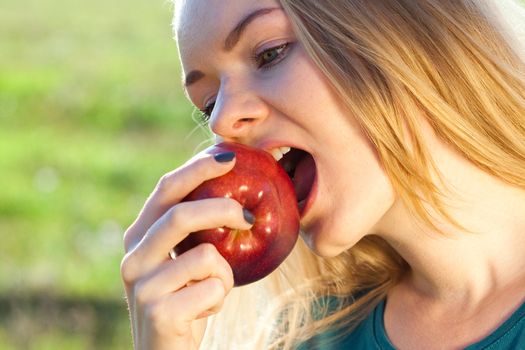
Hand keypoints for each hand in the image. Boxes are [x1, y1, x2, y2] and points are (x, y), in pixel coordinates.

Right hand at [120, 152, 251, 349]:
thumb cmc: (185, 299)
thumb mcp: (184, 260)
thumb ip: (196, 230)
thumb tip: (235, 192)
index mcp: (140, 236)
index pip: (166, 189)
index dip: (198, 168)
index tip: (230, 156)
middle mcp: (133, 256)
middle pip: (181, 215)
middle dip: (222, 209)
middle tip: (249, 217)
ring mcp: (142, 285)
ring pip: (205, 256)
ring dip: (224, 274)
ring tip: (215, 289)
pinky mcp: (159, 312)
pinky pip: (213, 289)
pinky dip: (221, 298)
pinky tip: (203, 312)